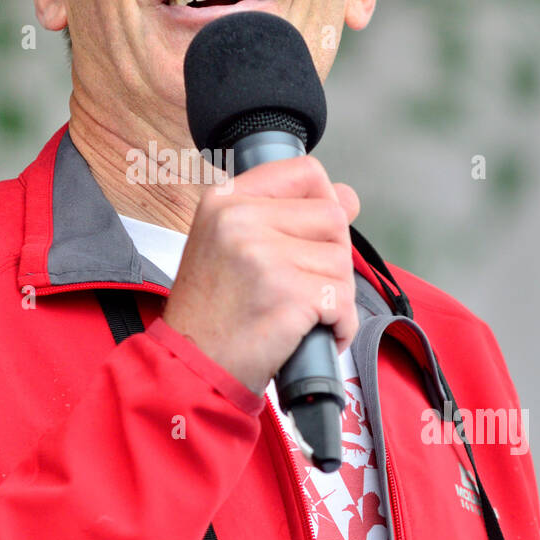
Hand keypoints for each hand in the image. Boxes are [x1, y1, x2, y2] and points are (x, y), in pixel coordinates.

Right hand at [163, 154, 360, 395]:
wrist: (191, 367)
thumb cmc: (211, 313)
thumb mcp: (230, 245)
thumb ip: (285, 216)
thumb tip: (349, 198)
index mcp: (224, 200)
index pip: (305, 172)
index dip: (324, 202)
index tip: (313, 236)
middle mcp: (240, 219)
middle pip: (332, 217)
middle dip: (331, 258)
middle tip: (299, 287)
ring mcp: (263, 255)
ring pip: (341, 262)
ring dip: (334, 296)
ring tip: (298, 314)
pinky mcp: (287, 293)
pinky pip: (343, 300)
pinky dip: (339, 324)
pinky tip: (311, 332)